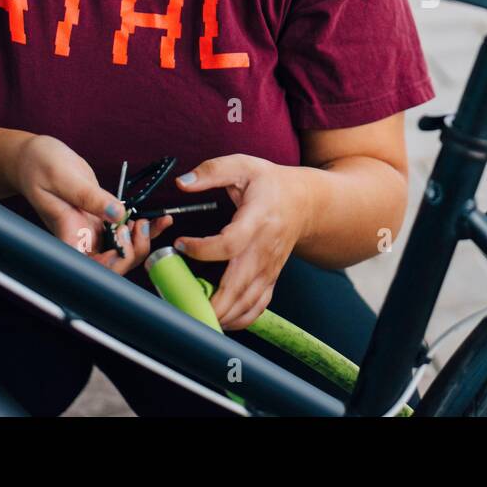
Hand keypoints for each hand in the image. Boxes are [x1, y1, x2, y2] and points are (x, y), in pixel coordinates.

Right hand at [13, 135, 173, 275]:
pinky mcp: (102, 219)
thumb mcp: (63, 177)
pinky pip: (125, 231)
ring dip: (143, 241)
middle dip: (133, 252)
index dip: (111, 264)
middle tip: (140, 225)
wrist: (34, 158)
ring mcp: (93, 230)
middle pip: (111, 266)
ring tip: (154, 220)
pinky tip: (157, 219)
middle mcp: (81, 239)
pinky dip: (143, 229)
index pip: (90, 268)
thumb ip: (89, 197)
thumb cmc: (39, 166)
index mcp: (67, 236)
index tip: (122, 239)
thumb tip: (117, 214)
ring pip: (122, 250)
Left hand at [172, 154, 309, 330]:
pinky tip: (216, 319)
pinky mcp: (269, 279)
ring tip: (192, 312)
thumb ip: (212, 171)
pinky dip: (237, 320)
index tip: (180, 244)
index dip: (202, 249)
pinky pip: (255, 308)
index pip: (230, 244)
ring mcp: (268, 268)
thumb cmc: (271, 184)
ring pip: (245, 304)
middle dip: (208, 302)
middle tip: (180, 302)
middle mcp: (264, 250)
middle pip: (237, 286)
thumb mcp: (243, 165)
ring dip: (219, 315)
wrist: (306, 203)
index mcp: (257, 220)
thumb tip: (183, 182)